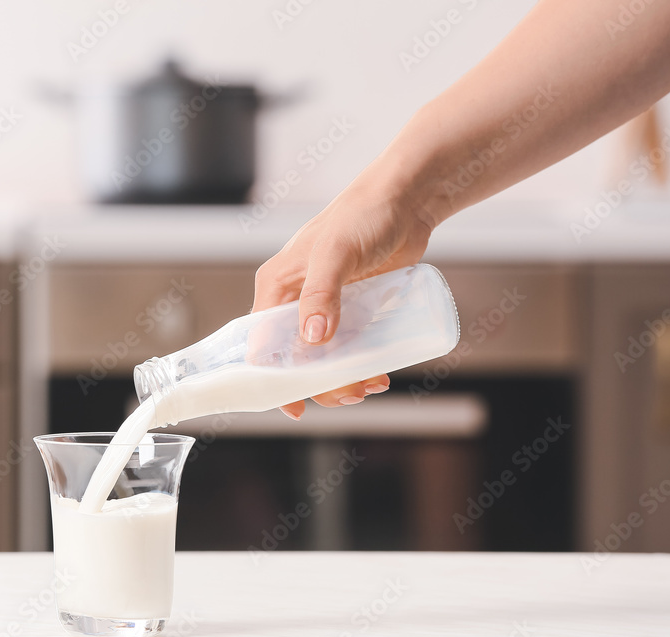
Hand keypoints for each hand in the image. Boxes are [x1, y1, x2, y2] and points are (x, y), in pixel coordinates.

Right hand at [252, 168, 436, 419]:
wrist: (407, 199)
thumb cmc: (364, 214)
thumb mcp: (336, 252)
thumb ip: (322, 292)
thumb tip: (313, 337)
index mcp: (277, 286)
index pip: (262, 342)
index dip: (274, 378)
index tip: (296, 405)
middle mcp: (295, 300)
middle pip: (297, 358)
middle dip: (321, 383)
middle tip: (352, 392)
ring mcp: (326, 307)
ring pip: (324, 358)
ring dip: (343, 379)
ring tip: (370, 384)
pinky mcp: (353, 308)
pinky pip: (350, 347)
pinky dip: (361, 365)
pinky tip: (379, 373)